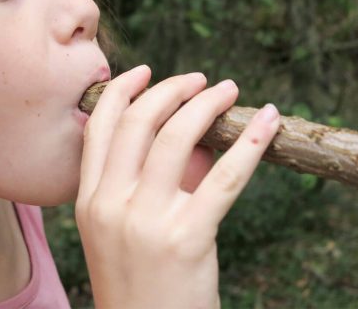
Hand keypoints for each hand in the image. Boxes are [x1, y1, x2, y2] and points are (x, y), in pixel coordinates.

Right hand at [75, 65, 281, 308]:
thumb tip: (195, 139)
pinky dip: (250, 144)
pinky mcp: (187, 238)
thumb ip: (146, 185)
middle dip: (173, 89)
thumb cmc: (140, 287)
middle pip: (140, 123)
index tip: (146, 71)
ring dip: (207, 104)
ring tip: (230, 92)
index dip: (123, 90)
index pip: (100, 128)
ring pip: (177, 138)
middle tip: (202, 80)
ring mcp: (147, 221)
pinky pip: (224, 178)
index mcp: (90, 202)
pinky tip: (268, 122)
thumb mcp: (121, 235)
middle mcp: (112, 205)